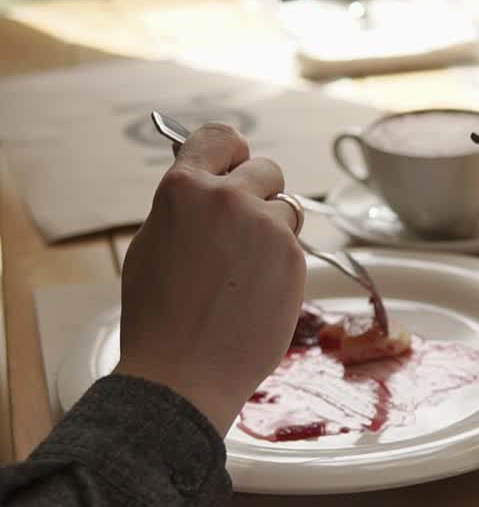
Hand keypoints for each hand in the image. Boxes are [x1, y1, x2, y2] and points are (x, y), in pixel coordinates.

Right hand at [115, 124, 305, 433]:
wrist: (185, 370)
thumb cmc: (159, 314)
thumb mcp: (154, 242)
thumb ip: (187, 205)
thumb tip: (210, 181)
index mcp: (185, 187)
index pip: (221, 136)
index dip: (231, 151)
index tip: (234, 163)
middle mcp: (230, 198)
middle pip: (267, 169)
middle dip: (259, 191)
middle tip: (242, 226)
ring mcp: (267, 228)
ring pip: (286, 209)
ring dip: (273, 229)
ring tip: (243, 269)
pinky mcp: (295, 260)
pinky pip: (294, 246)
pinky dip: (281, 263)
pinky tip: (255, 292)